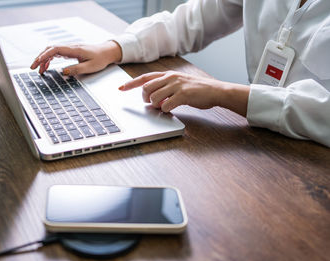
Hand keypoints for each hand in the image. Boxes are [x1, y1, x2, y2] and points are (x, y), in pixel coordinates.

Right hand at [30, 41, 121, 74]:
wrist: (107, 52)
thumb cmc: (100, 59)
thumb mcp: (90, 67)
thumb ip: (76, 69)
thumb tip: (63, 72)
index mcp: (74, 50)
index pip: (54, 50)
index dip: (44, 56)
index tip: (37, 63)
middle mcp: (70, 47)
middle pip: (50, 49)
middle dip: (40, 58)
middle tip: (33, 68)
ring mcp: (69, 49)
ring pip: (52, 51)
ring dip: (44, 59)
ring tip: (39, 70)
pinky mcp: (70, 52)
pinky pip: (56, 54)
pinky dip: (49, 59)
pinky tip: (47, 66)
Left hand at [118, 71, 249, 115]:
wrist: (216, 91)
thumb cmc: (196, 90)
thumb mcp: (178, 85)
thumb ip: (164, 88)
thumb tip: (152, 99)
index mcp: (168, 74)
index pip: (145, 78)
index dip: (131, 83)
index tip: (121, 88)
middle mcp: (170, 77)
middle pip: (146, 88)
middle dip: (145, 98)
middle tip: (151, 104)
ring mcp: (177, 85)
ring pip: (154, 97)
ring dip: (155, 105)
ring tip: (163, 106)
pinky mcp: (183, 95)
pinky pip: (165, 105)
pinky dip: (165, 110)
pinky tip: (170, 109)